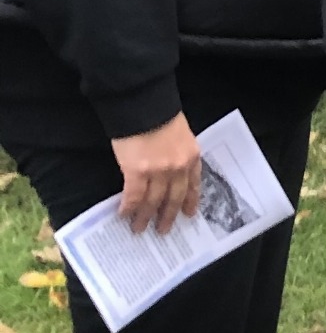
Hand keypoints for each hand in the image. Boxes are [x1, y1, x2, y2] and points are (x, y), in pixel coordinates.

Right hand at [112, 115, 203, 232]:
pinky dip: (129, 207)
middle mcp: (178, 167)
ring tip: (139, 228)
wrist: (143, 102)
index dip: (190, 201)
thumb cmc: (158, 113)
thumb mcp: (180, 134)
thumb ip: (177, 153)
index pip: (194, 184)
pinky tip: (124, 214)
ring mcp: (159, 171)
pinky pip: (134, 196)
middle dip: (168, 216)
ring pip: (153, 201)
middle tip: (163, 230)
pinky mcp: (137, 171)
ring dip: (146, 217)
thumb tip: (167, 170)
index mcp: (191, 156)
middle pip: (174, 198)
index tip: (189, 214)